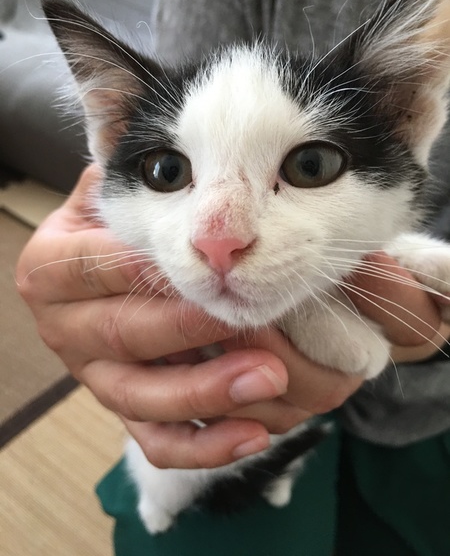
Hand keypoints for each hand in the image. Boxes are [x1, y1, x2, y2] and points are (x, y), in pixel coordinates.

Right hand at [16, 165, 442, 468]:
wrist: (104, 267)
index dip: (161, 265)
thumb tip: (219, 167)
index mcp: (58, 262)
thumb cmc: (129, 220)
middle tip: (260, 322)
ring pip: (148, 399)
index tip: (229, 259)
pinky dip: (207, 444)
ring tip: (271, 378)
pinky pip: (160, 443)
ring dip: (212, 389)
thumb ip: (156, 169)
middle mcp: (68, 325)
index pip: (103, 264)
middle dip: (198, 331)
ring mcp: (98, 376)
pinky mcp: (129, 410)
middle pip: (130, 335)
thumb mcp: (134, 185)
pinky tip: (257, 432)